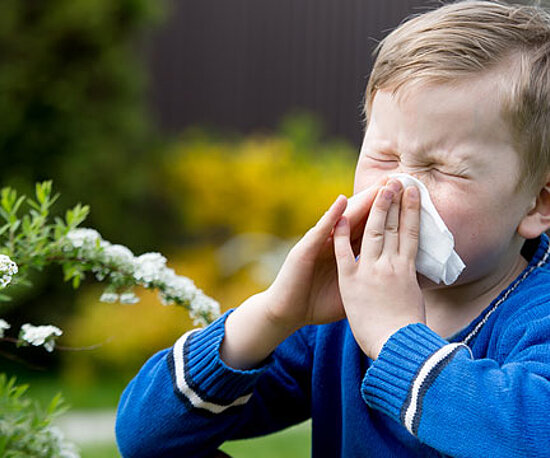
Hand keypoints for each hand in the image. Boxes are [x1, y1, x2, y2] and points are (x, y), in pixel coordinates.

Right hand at [263, 178, 387, 332]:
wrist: (287, 313)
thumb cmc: (317, 306)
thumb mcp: (350, 293)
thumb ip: (367, 284)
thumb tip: (395, 285)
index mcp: (347, 255)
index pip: (372, 231)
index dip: (390, 216)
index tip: (409, 202)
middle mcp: (334, 245)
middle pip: (362, 219)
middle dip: (381, 201)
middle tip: (399, 181)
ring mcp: (319, 245)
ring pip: (344, 220)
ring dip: (361, 201)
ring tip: (378, 185)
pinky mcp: (304, 250)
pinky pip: (321, 231)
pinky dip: (331, 216)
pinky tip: (341, 202)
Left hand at [333, 180, 425, 358]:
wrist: (397, 348)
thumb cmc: (410, 330)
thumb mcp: (414, 301)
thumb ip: (411, 282)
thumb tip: (417, 272)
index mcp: (407, 270)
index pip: (410, 233)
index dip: (413, 212)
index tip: (415, 193)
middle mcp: (391, 266)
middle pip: (393, 227)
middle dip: (396, 202)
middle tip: (401, 179)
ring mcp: (371, 271)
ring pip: (373, 232)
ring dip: (377, 208)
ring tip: (382, 187)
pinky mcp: (351, 281)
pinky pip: (344, 253)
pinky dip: (341, 234)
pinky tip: (340, 217)